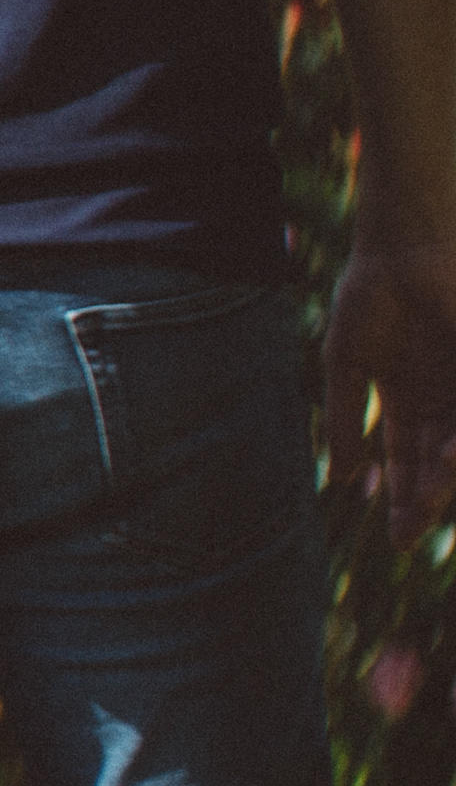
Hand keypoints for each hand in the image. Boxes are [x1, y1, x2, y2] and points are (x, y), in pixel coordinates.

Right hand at [333, 240, 455, 531]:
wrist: (406, 249)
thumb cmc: (369, 297)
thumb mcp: (345, 364)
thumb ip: (341, 417)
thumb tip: (342, 477)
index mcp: (403, 397)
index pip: (403, 460)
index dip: (401, 498)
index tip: (398, 537)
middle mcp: (437, 398)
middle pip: (433, 461)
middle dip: (424, 499)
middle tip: (411, 533)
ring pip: (454, 440)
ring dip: (442, 473)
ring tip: (430, 499)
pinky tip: (448, 456)